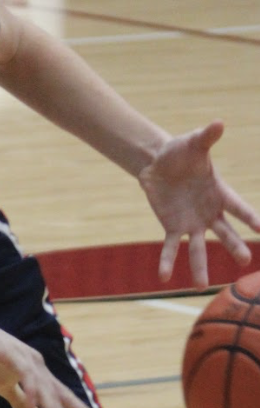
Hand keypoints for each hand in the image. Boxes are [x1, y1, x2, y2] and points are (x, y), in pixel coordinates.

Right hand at [0, 313, 99, 407]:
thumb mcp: (3, 388)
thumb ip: (21, 404)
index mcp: (36, 372)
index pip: (60, 393)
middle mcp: (36, 364)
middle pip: (55, 393)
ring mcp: (24, 358)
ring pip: (43, 387)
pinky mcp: (10, 353)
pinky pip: (24, 374)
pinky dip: (30, 389)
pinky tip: (35, 404)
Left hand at [138, 120, 259, 284]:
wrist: (158, 161)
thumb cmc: (181, 152)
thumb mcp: (193, 143)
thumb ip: (206, 136)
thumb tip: (218, 122)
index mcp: (219, 193)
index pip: (238, 207)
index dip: (250, 218)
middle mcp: (209, 212)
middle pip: (225, 232)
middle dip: (234, 245)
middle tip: (244, 261)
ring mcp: (192, 222)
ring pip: (199, 247)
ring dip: (199, 265)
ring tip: (200, 285)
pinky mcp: (173, 226)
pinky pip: (171, 246)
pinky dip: (167, 261)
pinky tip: (164, 277)